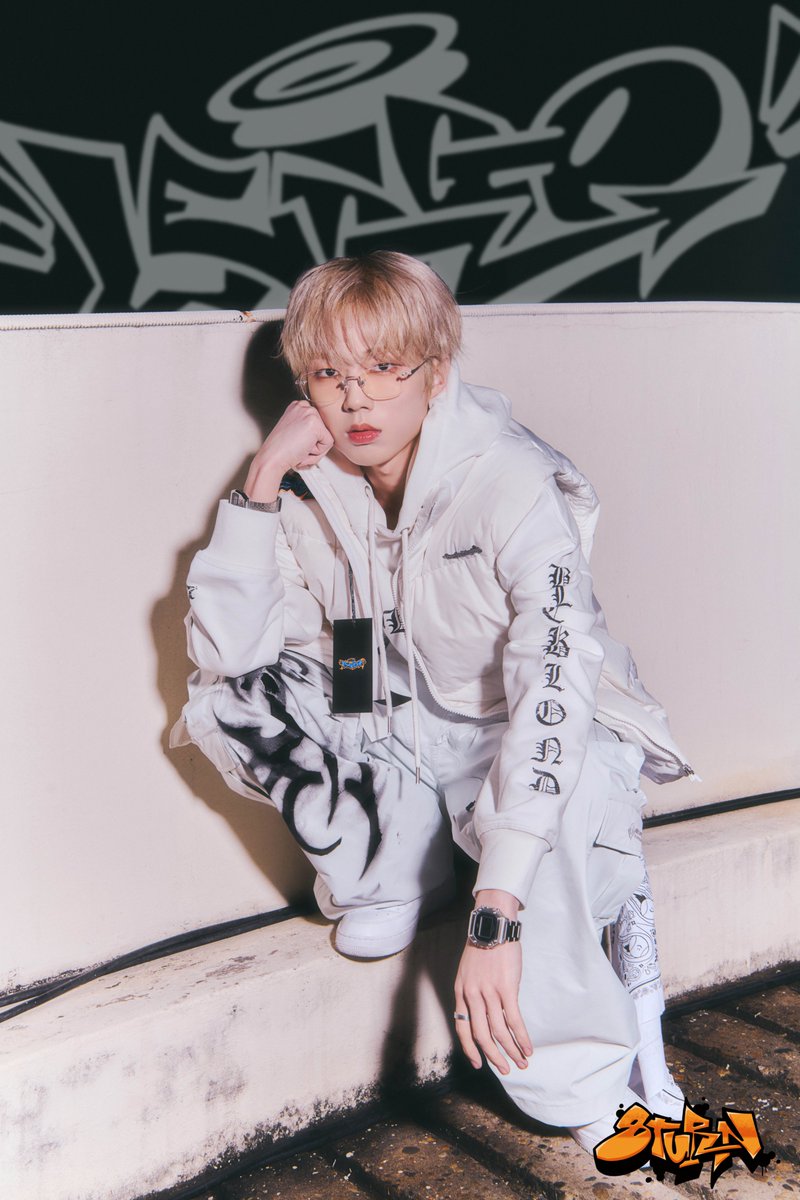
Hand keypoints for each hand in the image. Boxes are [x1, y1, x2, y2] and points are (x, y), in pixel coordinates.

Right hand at [244, 400, 333, 500]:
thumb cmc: (280, 450)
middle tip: (297, 447)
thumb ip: (306, 427)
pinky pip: (328, 443)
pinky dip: (318, 453)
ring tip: (299, 449)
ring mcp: (310, 413)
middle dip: (313, 444)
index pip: (318, 424)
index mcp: (297, 406)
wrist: (271, 458)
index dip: (310, 439)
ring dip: (315, 450)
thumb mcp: (293, 430)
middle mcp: (304, 406)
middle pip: (323, 430)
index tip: (296, 442)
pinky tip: (303, 450)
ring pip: (326, 437)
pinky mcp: (315, 424)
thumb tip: (322, 434)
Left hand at [453, 892, 531, 1074]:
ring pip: (499, 1031)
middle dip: (494, 1056)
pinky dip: (521, 1037)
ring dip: (511, 1051)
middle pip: (481, 1035)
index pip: (462, 1028)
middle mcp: (472, 996)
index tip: (478, 1064)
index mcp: (461, 992)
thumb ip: (473, 993)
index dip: (470, 1049)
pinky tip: (528, 1047)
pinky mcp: (506, 988)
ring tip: (521, 1062)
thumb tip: (484, 1013)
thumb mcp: (468, 972)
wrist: (492, 926)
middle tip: (505, 1069)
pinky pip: (513, 1020)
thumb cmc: (483, 947)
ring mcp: (489, 993)